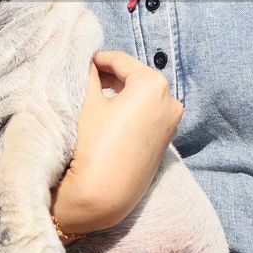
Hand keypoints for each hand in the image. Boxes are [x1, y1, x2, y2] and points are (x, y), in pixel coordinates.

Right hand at [55, 50, 182, 232]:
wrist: (103, 194)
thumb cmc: (94, 144)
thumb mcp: (87, 102)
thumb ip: (88, 74)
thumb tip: (87, 63)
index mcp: (154, 85)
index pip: (120, 61)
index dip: (97, 58)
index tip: (81, 59)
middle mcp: (170, 101)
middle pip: (134, 77)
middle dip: (110, 75)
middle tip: (84, 76)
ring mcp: (171, 122)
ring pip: (141, 95)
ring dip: (119, 92)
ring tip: (93, 93)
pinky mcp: (166, 140)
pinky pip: (147, 113)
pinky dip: (130, 108)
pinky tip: (108, 113)